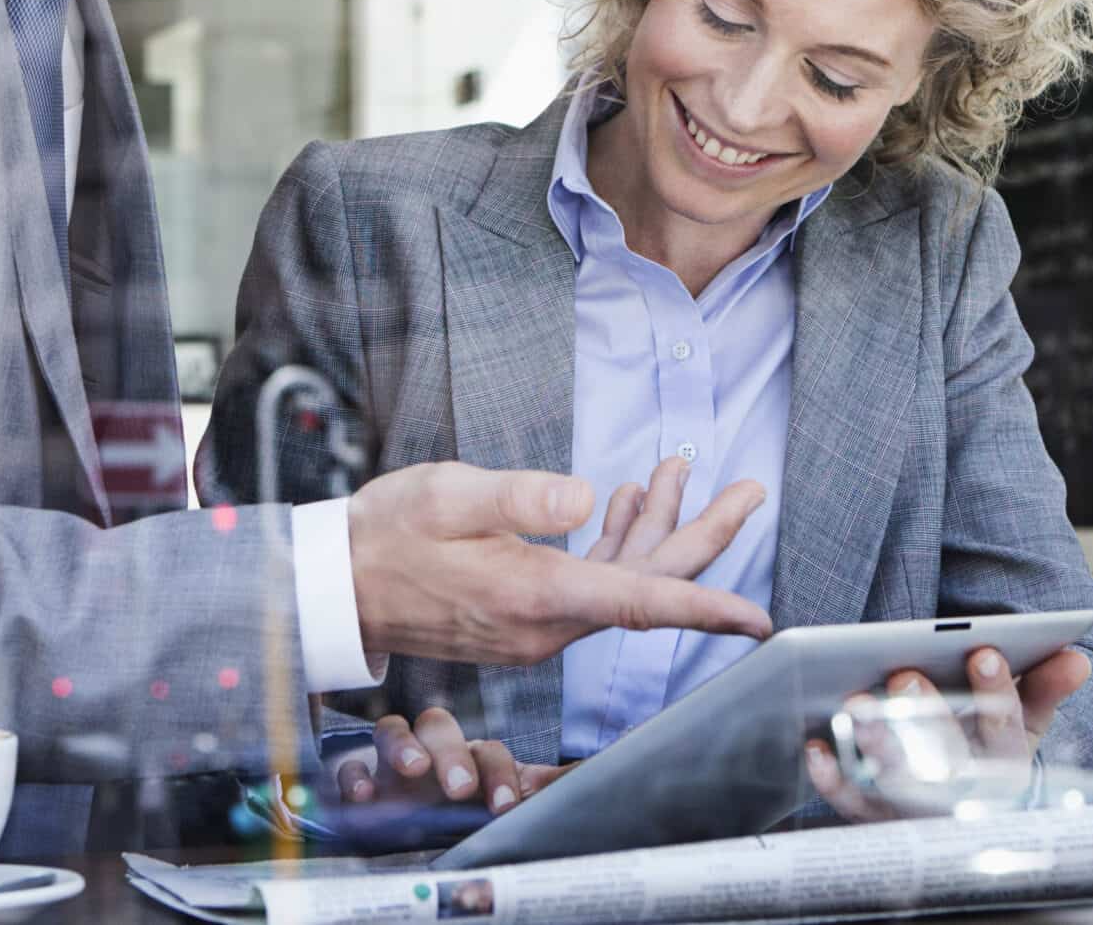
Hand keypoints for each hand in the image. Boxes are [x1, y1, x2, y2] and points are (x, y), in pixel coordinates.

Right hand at [334, 709, 575, 813]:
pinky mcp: (364, 780)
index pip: (487, 749)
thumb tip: (593, 776)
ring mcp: (395, 761)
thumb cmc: (469, 811)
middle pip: (440, 726)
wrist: (423, 835)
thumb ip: (545, 789)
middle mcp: (434, 750)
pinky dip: (353, 774)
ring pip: (394, 731)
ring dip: (402, 746)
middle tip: (458, 785)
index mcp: (472, 756)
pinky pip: (351, 764)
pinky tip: (363, 793)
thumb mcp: (508, 804)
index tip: (502, 805)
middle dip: (450, 752)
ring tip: (412, 769)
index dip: (496, 773)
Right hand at [346, 460, 770, 665]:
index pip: (640, 602)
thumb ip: (518, 496)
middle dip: (704, 535)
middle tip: (749, 490)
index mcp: (535, 594)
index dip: (705, 608)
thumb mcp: (446, 495)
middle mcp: (546, 621)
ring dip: (656, 526)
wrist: (336, 585)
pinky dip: (616, 541)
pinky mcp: (524, 614)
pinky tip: (622, 500)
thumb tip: (583, 497)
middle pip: (648, 584)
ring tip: (681, 469)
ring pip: (621, 580)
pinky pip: (590, 583)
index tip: (757, 621)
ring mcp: (536, 623)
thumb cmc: (385, 534)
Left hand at [802, 645, 1090, 820]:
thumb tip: (1076, 657)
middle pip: (950, 761)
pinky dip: (833, 778)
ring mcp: (918, 812)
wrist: (964, 814)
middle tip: (905, 674)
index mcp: (1005, 765)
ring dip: (878, 745)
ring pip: (898, 784)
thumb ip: (1045, 686)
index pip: (1007, 730)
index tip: (983, 651)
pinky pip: (851, 805)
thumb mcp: (1024, 722)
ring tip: (857, 706)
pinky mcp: (876, 821)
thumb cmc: (989, 747)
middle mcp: (964, 794)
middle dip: (929, 716)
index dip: (997, 692)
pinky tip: (816, 747)